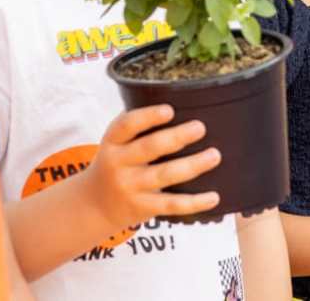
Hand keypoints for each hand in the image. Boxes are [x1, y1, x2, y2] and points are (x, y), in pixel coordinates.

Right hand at [83, 104, 220, 232]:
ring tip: (214, 155)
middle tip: (200, 127)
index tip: (169, 110)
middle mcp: (118, 163)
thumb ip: (138, 125)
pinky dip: (194, 203)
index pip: (127, 125)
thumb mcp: (116, 142)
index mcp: (113, 141)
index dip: (148, 116)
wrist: (95, 205)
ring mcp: (130, 188)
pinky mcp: (142, 208)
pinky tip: (214, 197)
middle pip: (149, 148)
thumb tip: (180, 100)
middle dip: (176, 137)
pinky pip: (171, 205)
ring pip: (164, 175)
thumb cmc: (117, 161)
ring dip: (192, 165)